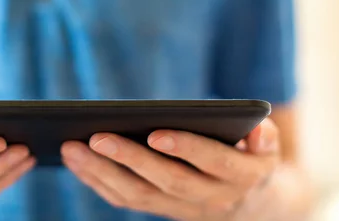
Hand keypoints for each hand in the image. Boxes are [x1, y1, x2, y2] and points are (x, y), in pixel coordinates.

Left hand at [61, 119, 279, 220]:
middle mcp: (210, 198)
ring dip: (101, 173)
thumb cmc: (253, 159)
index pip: (212, 162)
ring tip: (71, 147)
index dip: (186, 148)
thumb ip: (264, 137)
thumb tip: (258, 129)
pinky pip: (126, 200)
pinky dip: (98, 182)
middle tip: (95, 136)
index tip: (155, 133)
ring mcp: (181, 209)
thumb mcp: (268, 148)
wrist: (254, 206)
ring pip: (138, 195)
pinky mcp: (160, 209)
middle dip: (129, 159)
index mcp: (240, 177)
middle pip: (165, 181)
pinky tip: (75, 161)